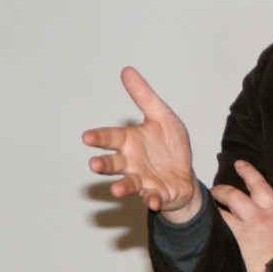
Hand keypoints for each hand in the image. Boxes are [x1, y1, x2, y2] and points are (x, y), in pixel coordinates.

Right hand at [82, 67, 200, 220]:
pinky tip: (153, 201)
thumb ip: (144, 97)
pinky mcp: (156, 193)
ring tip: (117, 190)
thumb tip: (127, 70)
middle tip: (94, 164)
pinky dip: (152, 200)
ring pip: (128, 184)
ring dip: (122, 188)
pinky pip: (152, 197)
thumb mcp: (162, 117)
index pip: (110, 138)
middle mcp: (131, 163)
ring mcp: (142, 180)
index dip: (99, 137)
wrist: (185, 174)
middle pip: (113, 163)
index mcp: (130, 142)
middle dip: (103, 164)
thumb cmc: (169, 146)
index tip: (86, 137)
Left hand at [212, 160, 272, 271]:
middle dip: (222, 189)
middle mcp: (260, 215)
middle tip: (214, 189)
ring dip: (213, 204)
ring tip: (205, 205)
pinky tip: (202, 224)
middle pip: (235, 193)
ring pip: (224, 207)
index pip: (260, 185)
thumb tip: (263, 231)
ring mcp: (247, 227)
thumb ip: (272, 228)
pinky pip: (219, 225)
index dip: (249, 172)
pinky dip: (211, 222)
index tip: (240, 164)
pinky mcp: (236, 239)